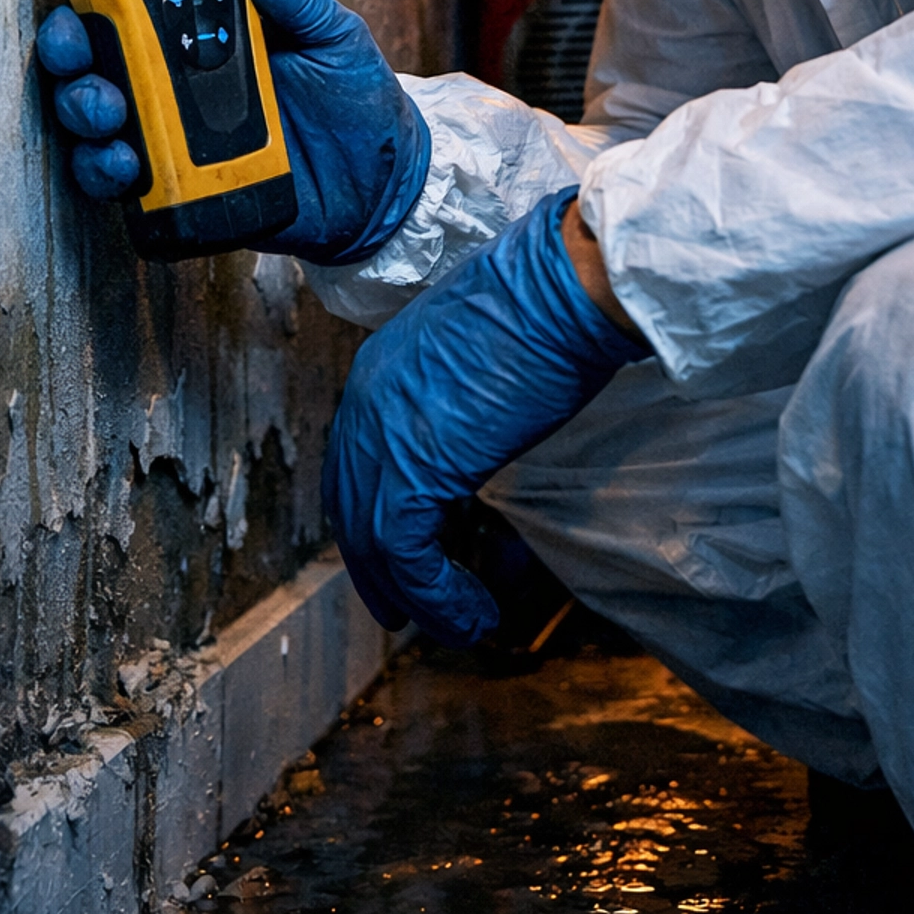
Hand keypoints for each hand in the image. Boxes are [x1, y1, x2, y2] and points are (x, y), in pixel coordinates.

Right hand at [33, 0, 429, 261]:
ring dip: (84, 112)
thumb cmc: (361, 106)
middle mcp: (182, 86)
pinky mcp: (180, 189)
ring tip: (111, 116)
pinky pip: (122, 182)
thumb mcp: (334, 36)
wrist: (383, 190)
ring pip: (96, 121)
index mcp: (211, 39)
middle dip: (72, 54)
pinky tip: (127, 165)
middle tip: (81, 56)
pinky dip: (106, 171)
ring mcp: (176, 138)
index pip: (139, 8)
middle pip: (99, 62)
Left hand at [322, 190, 649, 644]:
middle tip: (404, 610)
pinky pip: (407, 556)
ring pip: (375, 542)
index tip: (397, 557)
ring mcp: (385, 436)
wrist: (562, 290)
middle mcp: (366, 401)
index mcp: (378, 370)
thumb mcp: (481, 356)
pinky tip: (473, 612)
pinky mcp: (417, 470)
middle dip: (377, 568)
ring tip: (462, 623)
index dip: (371, 516)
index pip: (354, 461)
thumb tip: (474, 440)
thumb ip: (459, 401)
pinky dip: (437, 597)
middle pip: (351, 506)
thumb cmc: (544, 306)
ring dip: (417, 596)